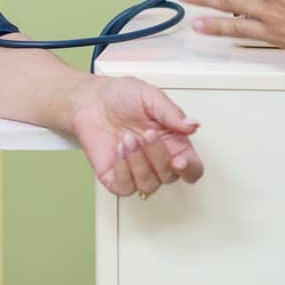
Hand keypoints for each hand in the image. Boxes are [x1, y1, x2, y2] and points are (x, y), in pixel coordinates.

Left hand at [67, 74, 203, 197]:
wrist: (91, 100)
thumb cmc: (121, 97)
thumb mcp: (150, 96)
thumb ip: (172, 113)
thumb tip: (193, 125)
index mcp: (173, 143)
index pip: (192, 168)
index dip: (189, 169)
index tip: (180, 160)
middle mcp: (157, 160)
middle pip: (170, 176)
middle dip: (158, 155)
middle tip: (147, 134)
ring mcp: (137, 170)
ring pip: (148, 185)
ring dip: (138, 162)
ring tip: (128, 139)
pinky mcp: (116, 177)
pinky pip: (125, 187)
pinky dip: (122, 169)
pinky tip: (119, 150)